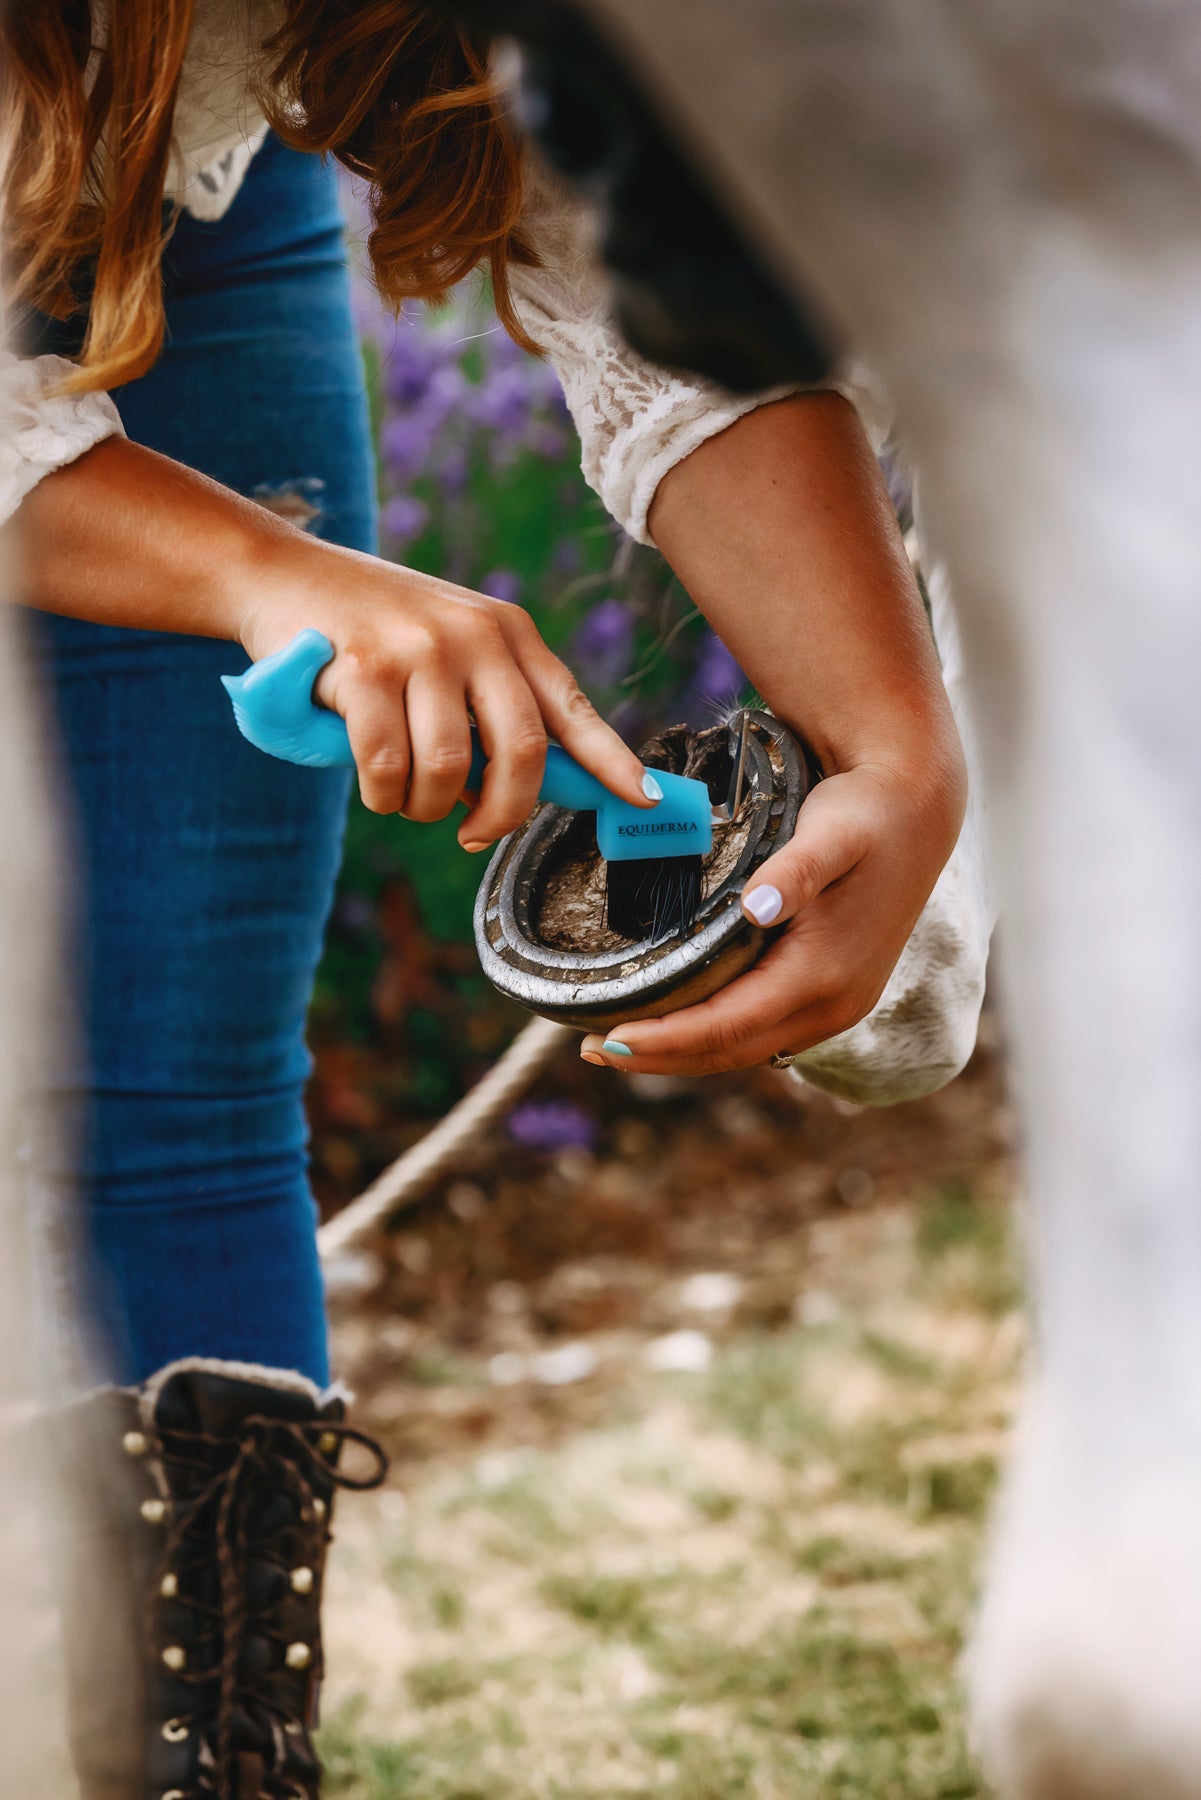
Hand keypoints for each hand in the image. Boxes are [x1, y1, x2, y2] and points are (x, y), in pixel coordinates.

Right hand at [240, 538, 652, 843]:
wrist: (279, 576)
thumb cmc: (369, 631)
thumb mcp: (445, 651)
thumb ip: (483, 712)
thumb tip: (505, 799)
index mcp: (508, 633)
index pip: (573, 709)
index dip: (611, 762)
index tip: (644, 800)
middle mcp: (476, 635)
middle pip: (523, 754)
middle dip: (503, 813)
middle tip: (476, 835)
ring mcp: (420, 649)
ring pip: (452, 769)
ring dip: (426, 806)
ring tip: (405, 797)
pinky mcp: (364, 668)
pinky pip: (388, 767)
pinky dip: (382, 794)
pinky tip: (373, 782)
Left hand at [579, 751, 964, 1075]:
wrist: (916, 813)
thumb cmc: (866, 816)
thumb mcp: (831, 832)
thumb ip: (794, 871)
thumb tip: (759, 907)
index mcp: (824, 974)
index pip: (727, 1026)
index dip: (664, 1040)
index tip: (606, 1040)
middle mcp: (833, 1005)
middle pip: (730, 1052)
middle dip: (659, 1058)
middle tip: (590, 1050)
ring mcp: (837, 1007)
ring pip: (745, 1049)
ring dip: (682, 1054)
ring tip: (619, 1044)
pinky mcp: (833, 997)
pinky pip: (762, 1033)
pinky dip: (712, 1037)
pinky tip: (676, 1024)